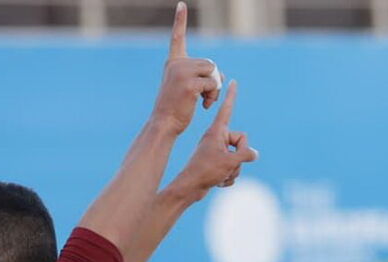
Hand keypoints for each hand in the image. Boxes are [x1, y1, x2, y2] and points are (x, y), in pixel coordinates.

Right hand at [151, 2, 222, 135]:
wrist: (165, 123)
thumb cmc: (176, 108)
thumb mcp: (186, 87)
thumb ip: (200, 76)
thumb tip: (222, 76)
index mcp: (173, 63)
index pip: (177, 38)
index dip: (180, 21)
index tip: (182, 4)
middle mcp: (177, 64)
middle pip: (209, 63)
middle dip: (213, 79)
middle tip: (207, 95)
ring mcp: (182, 73)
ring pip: (213, 72)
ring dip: (215, 88)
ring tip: (206, 100)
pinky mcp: (190, 84)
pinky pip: (213, 83)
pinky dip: (213, 95)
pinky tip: (204, 105)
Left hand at [169, 80, 258, 200]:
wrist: (189, 188)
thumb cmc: (206, 171)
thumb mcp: (230, 162)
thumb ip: (246, 154)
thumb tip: (254, 154)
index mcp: (216, 132)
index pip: (226, 110)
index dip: (231, 96)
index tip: (232, 81)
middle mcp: (216, 139)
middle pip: (241, 142)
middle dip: (239, 157)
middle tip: (226, 165)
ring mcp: (216, 151)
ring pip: (237, 158)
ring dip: (233, 170)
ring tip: (219, 174)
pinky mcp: (216, 163)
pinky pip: (231, 168)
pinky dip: (228, 177)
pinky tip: (217, 181)